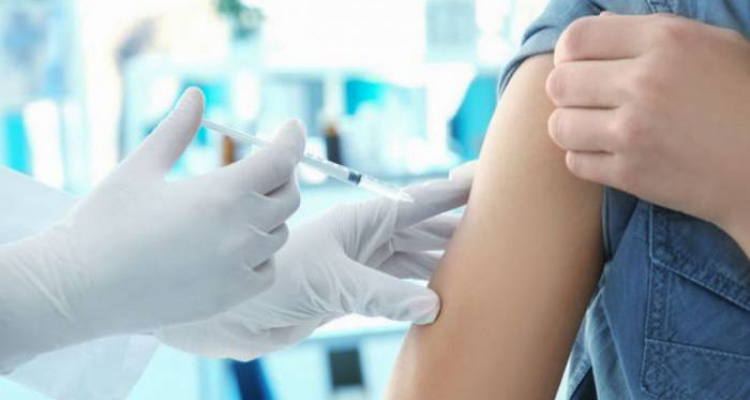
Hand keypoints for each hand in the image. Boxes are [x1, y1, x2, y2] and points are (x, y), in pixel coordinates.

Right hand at [0, 88, 304, 366]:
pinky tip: (236, 246)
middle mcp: (240, 232)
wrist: (78, 290)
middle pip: (289, 196)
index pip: (281, 161)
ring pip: (279, 234)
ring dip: (270, 214)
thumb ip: (176, 130)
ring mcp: (238, 268)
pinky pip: (266, 270)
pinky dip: (261, 254)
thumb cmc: (103, 223)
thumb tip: (196, 94)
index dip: (293, 140)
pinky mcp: (230, 297)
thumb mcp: (141, 167)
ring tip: (242, 205)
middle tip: (265, 164)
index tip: (293, 128)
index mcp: (222, 194)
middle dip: (283, 174)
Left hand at [157, 163, 474, 360]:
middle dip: (461, 230)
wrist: (239, 312)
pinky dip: (424, 290)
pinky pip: (402, 287)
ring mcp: (365, 265)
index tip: (492, 181)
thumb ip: (382, 294)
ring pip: (418, 258)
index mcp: (365, 219)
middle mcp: (369, 238)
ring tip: (483, 266)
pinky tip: (445, 295)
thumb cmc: (274, 279)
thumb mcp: (331, 282)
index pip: (422, 200)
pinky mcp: (357, 292)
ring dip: (445, 262)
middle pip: (427, 230)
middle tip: (503, 235)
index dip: (456, 192)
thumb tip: (435, 306)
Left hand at [546, 14, 749, 236]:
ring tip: (596, 129)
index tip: (580, 67)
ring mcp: (633, 131)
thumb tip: (600, 22)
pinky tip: (609, 154)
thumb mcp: (712, 45)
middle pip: (558, 82)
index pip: (576, 38)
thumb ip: (652, 31)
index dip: (568, 54)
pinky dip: (586, 159)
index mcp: (665, 40)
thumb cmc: (745, 99)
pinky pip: (575, 162)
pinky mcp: (630, 174)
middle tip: (587, 101)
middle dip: (567, 93)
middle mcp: (644, 82)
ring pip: (559, 125)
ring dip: (572, 128)